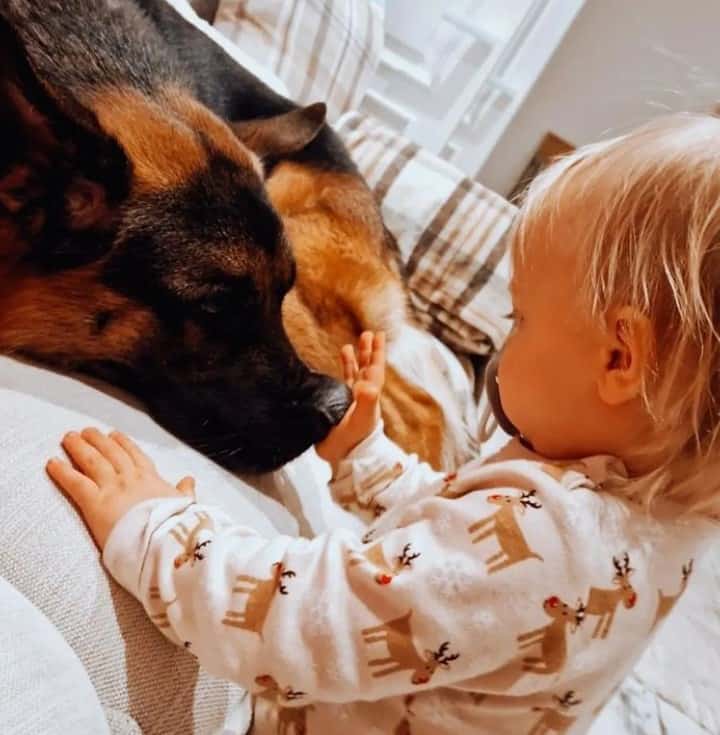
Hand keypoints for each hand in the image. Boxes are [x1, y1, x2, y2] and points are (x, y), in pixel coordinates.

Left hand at [47, 428, 194, 549]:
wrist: (163, 539)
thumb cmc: (175, 525)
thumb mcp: (185, 504)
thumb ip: (184, 491)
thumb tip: (189, 480)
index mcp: (151, 478)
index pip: (134, 454)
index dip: (123, 443)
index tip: (115, 435)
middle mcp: (130, 477)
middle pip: (110, 452)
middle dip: (98, 440)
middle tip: (87, 431)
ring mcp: (112, 487)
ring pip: (92, 460)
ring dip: (79, 447)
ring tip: (70, 437)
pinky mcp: (95, 502)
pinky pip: (75, 482)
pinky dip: (62, 471)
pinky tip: (52, 463)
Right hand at [316, 331, 384, 468]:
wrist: (341, 457)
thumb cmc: (353, 441)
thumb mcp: (362, 419)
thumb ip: (366, 402)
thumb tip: (366, 384)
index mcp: (369, 396)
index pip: (374, 369)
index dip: (377, 352)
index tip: (378, 335)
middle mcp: (361, 396)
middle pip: (366, 368)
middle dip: (367, 351)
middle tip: (368, 333)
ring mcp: (350, 401)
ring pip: (354, 375)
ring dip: (354, 360)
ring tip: (349, 345)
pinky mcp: (338, 406)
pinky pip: (340, 384)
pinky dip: (339, 373)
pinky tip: (334, 367)